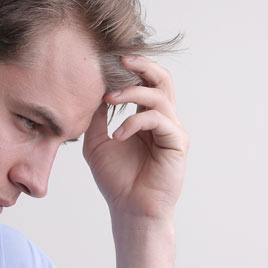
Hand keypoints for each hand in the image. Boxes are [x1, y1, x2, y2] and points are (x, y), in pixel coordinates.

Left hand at [82, 55, 188, 222]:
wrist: (130, 209)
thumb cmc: (117, 179)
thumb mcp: (96, 141)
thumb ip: (96, 116)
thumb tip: (89, 89)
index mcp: (147, 117)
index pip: (145, 82)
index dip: (130, 68)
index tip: (106, 60)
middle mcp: (163, 119)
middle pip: (162, 79)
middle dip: (142, 65)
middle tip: (119, 59)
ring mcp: (172, 129)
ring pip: (158, 95)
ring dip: (131, 92)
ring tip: (108, 99)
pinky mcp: (177, 142)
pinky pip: (159, 119)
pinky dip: (135, 122)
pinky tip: (118, 134)